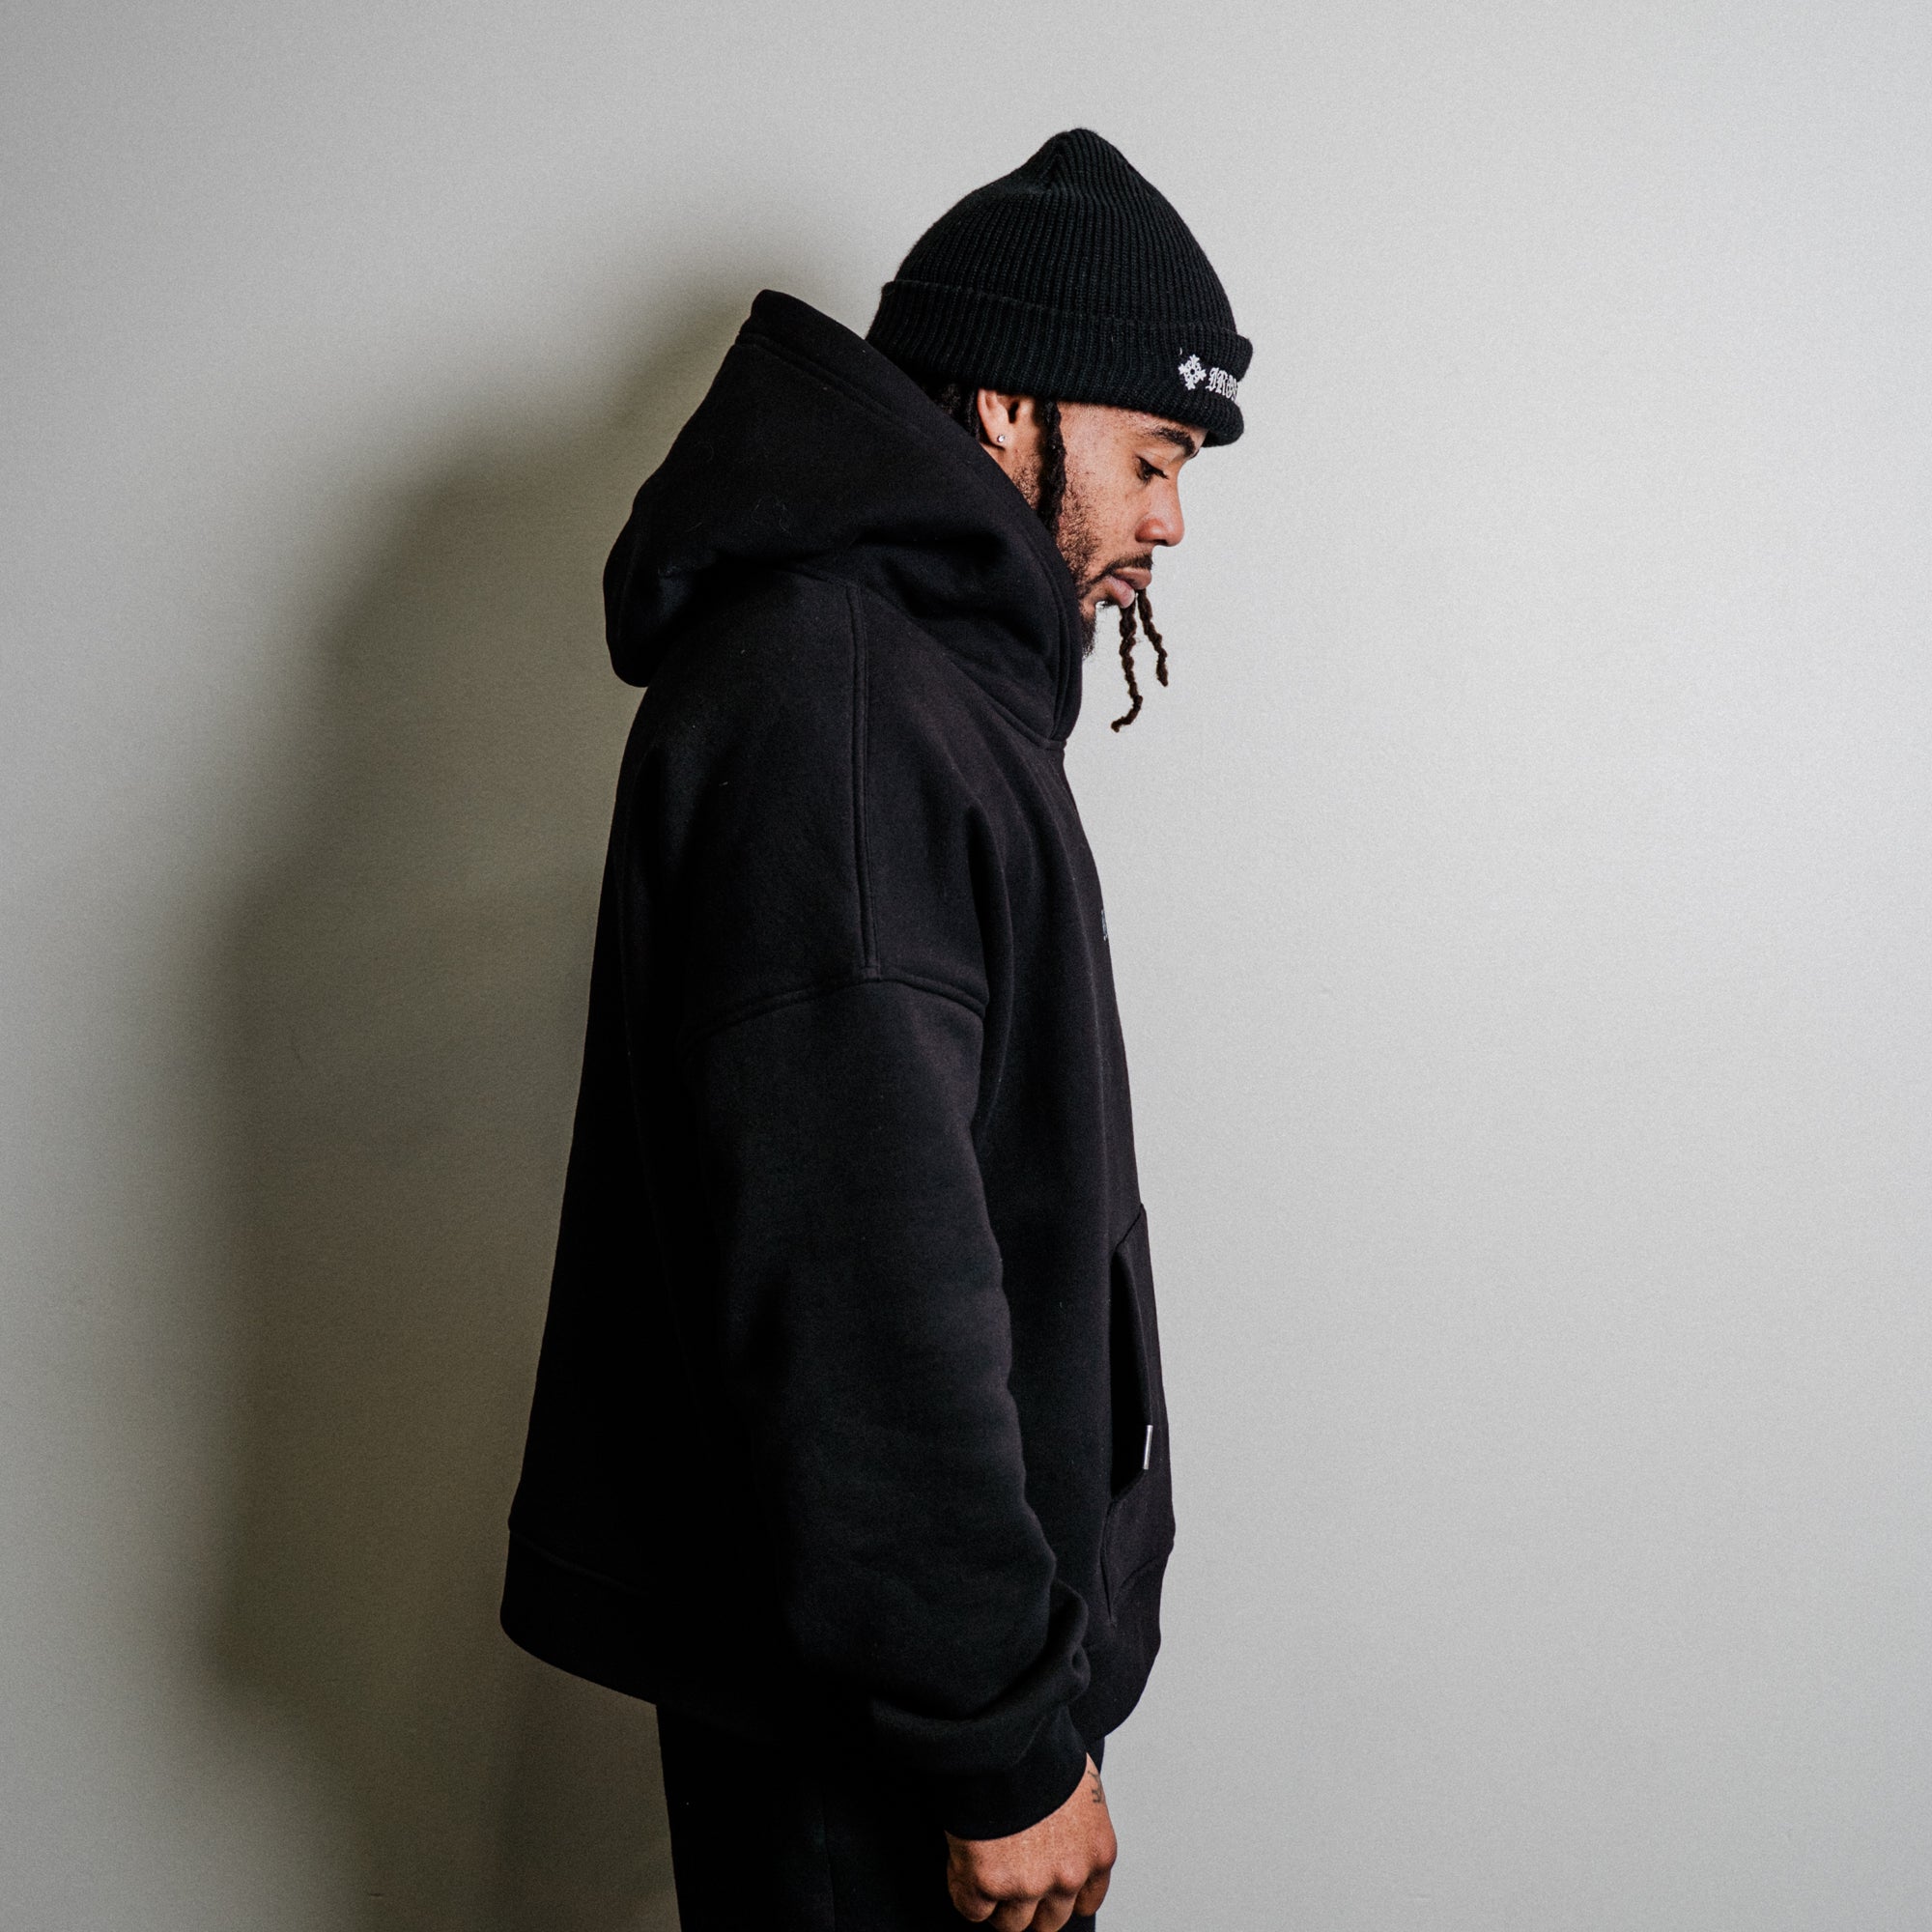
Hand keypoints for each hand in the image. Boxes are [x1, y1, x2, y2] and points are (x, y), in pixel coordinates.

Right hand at [945, 1754, 1115, 1930]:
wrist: (1006, 1737)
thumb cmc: (1041, 1748)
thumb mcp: (1079, 1785)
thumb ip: (1075, 1824)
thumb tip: (1059, 1834)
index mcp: (1097, 1852)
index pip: (1087, 1901)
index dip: (1060, 1893)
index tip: (1046, 1884)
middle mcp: (1068, 1876)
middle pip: (1049, 1922)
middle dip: (1030, 1903)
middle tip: (1011, 1876)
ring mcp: (1028, 1884)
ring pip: (1011, 1923)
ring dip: (996, 1900)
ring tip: (984, 1865)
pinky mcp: (987, 1882)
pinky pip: (972, 1909)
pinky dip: (965, 1890)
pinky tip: (964, 1863)